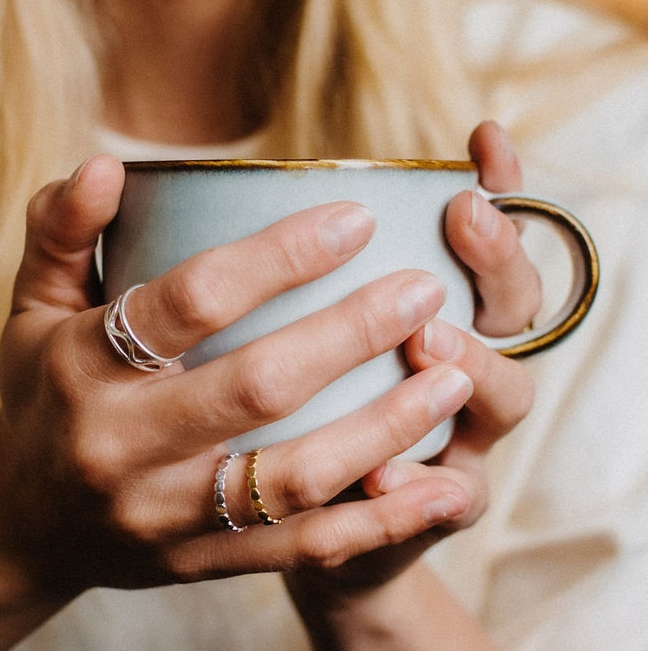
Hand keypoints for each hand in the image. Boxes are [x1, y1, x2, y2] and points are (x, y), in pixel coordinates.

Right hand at [0, 154, 485, 595]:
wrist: (25, 525)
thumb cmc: (43, 395)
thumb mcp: (31, 308)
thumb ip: (62, 231)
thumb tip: (108, 164)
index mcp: (82, 368)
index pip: (191, 301)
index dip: (279, 256)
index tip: (356, 220)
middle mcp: (122, 447)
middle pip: (259, 386)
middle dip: (353, 333)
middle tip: (425, 291)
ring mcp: (166, 516)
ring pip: (295, 476)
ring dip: (386, 427)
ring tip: (456, 378)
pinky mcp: (202, 562)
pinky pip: (303, 548)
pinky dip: (380, 519)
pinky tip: (444, 488)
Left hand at [286, 122, 537, 600]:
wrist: (309, 512)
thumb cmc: (286, 398)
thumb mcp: (276, 321)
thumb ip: (245, 262)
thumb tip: (135, 174)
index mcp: (431, 306)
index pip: (482, 234)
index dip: (498, 185)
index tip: (482, 138)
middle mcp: (461, 362)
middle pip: (514, 304)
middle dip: (497, 257)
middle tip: (464, 215)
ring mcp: (460, 433)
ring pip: (505, 395)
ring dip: (476, 366)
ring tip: (430, 343)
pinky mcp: (438, 505)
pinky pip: (454, 497)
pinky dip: (429, 490)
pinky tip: (390, 481)